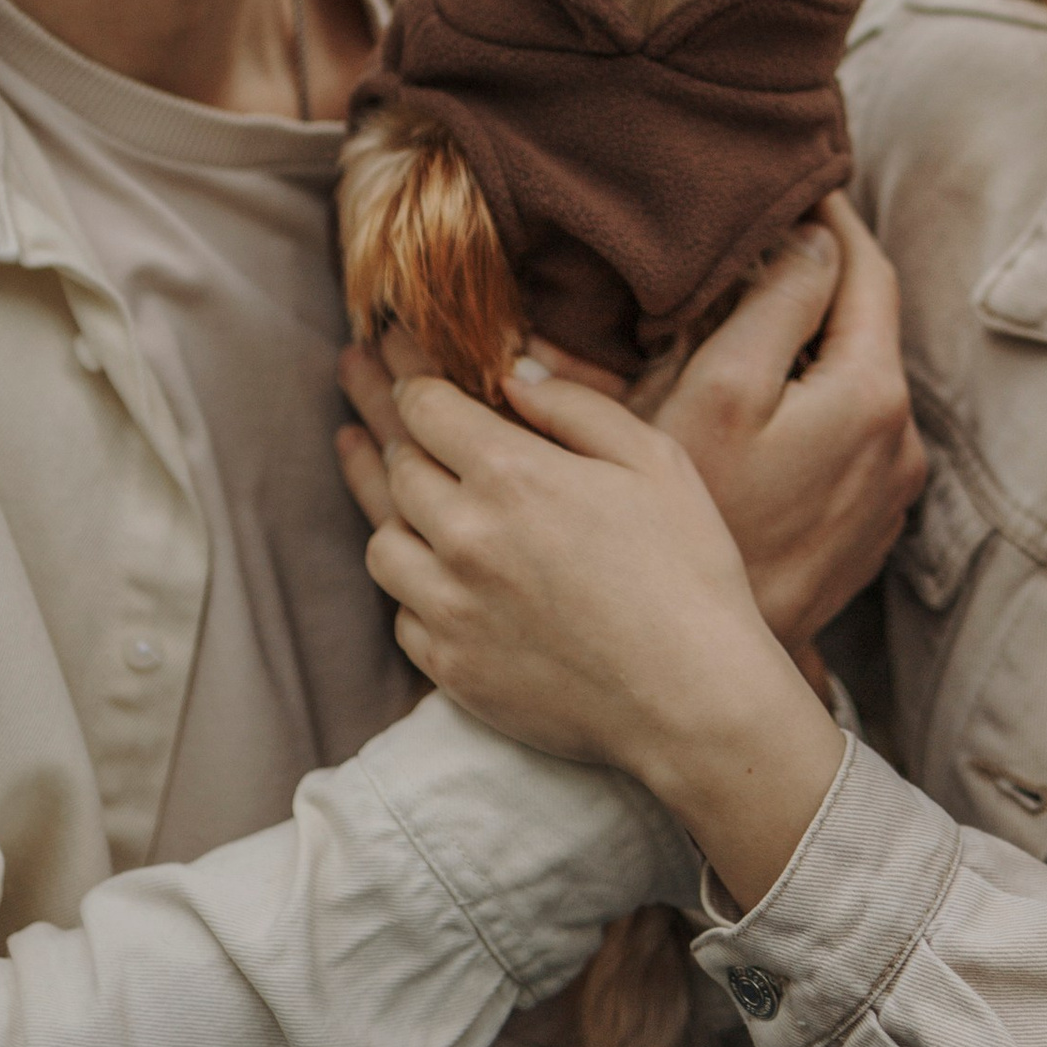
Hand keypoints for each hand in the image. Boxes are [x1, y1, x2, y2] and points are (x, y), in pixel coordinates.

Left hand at [340, 197, 926, 661]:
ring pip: (381, 540)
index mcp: (513, 475)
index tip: (390, 344)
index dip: (404, 368)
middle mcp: (464, 537)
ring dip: (380, 500)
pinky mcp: (451, 669)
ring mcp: (451, 608)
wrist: (693, 702)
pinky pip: (401, 613)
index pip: (425, 405)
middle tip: (353, 374)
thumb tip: (513, 371)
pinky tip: (414, 561)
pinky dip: (407, 581)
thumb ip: (574, 406)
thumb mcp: (653, 461)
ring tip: (366, 461)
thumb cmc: (688, 572)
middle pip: (394, 463)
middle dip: (375, 412)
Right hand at [647, 200, 926, 651]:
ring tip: (740, 315)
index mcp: (873, 393)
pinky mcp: (864, 527)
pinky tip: (750, 402)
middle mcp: (902, 440)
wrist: (706, 664)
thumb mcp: (719, 391)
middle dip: (815, 278)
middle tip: (756, 237)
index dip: (828, 218)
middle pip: (862, 325)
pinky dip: (808, 400)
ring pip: (851, 380)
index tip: (795, 182)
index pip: (866, 269)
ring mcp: (887, 491)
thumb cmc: (700, 522)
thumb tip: (812, 242)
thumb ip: (775, 304)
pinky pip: (843, 433)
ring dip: (808, 343)